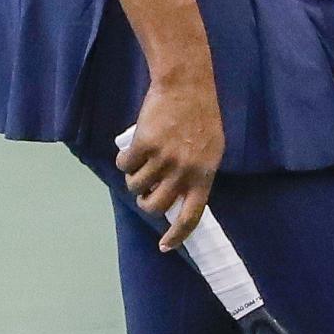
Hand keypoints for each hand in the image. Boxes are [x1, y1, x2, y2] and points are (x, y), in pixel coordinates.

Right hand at [117, 71, 223, 247]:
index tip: (165, 247)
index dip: (178, 235)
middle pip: (155, 206)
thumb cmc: (200, 117)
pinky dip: (123, 160)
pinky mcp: (144, 145)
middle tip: (145, 191)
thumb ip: (197, 174)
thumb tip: (180, 199)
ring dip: (133, 179)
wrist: (187, 87)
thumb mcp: (210, 150)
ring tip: (140, 163)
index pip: (192, 215)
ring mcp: (163, 159)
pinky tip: (131, 150)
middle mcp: (184, 171)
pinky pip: (124, 164)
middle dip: (145, 202)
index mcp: (204, 174)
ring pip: (136, 185)